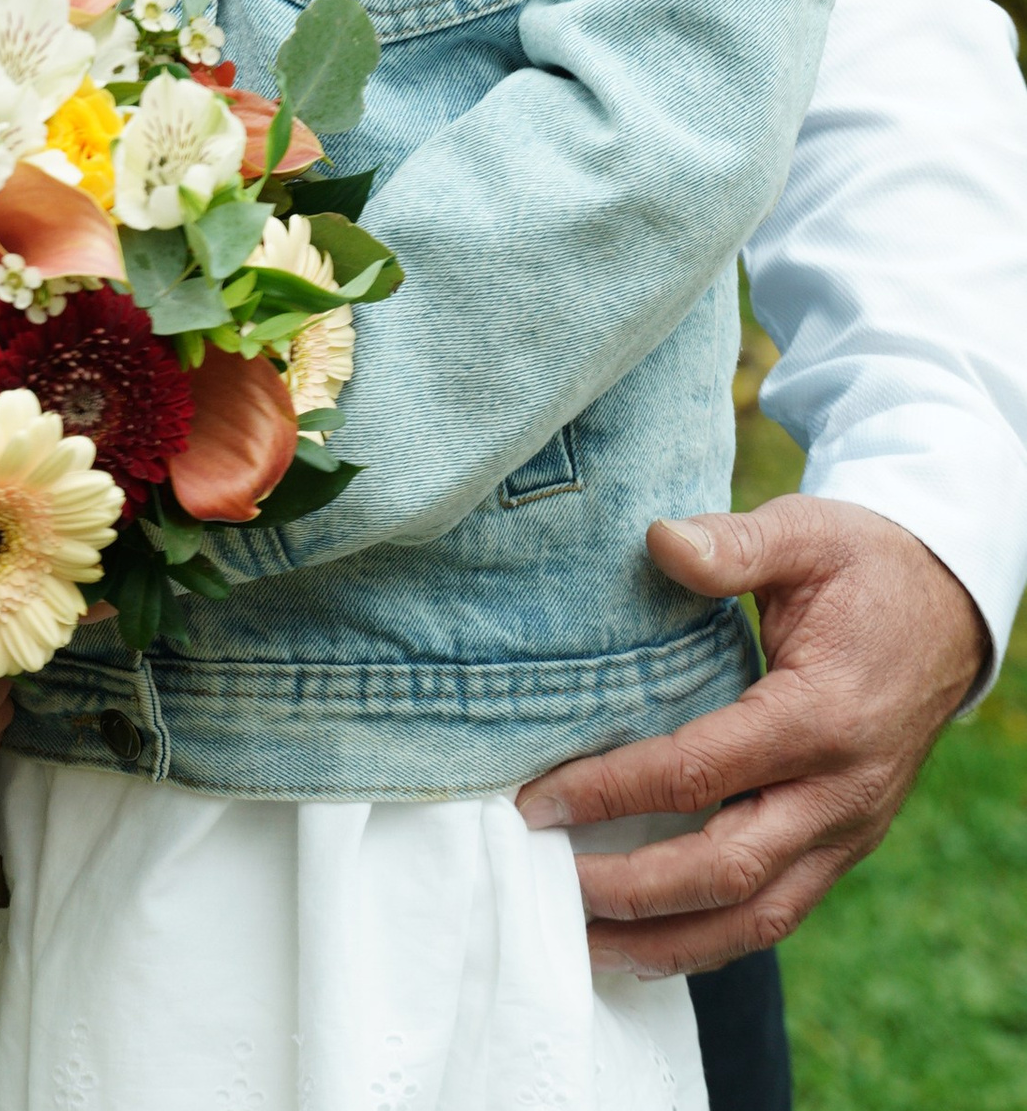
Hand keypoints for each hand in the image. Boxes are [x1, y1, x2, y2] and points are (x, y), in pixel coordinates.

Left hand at [516, 496, 987, 973]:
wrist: (946, 607)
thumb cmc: (861, 566)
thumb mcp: (805, 534)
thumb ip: (732, 543)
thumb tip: (659, 542)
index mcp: (823, 717)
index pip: (702, 772)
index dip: (614, 791)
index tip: (537, 802)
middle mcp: (841, 790)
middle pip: (732, 869)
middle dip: (634, 890)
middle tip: (546, 886)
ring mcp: (847, 827)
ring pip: (760, 914)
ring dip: (672, 942)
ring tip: (586, 950)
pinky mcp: (840, 841)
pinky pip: (778, 908)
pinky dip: (713, 935)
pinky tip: (647, 942)